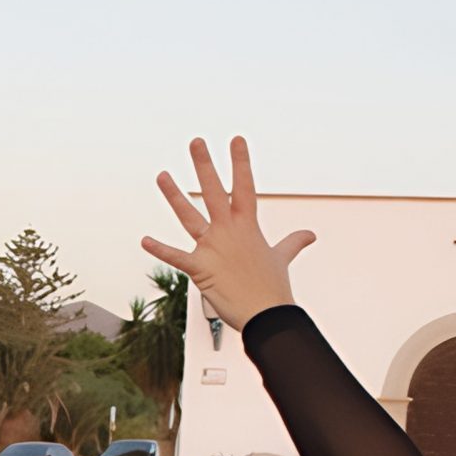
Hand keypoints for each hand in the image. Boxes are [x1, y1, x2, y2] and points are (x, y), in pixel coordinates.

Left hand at [140, 137, 313, 332]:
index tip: (236, 139)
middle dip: (204, 165)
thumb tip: (310, 235)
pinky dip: (160, 250)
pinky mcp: (200, 269)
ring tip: (162, 175)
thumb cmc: (274, 288)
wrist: (267, 316)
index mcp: (248, 226)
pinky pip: (176, 257)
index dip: (240, 162)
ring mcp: (213, 248)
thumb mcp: (282, 259)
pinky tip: (144, 240)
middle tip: (195, 142)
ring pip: (189, 216)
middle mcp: (229, 231)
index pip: (245, 186)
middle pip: (214, 191)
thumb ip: (292, 243)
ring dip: (174, 195)